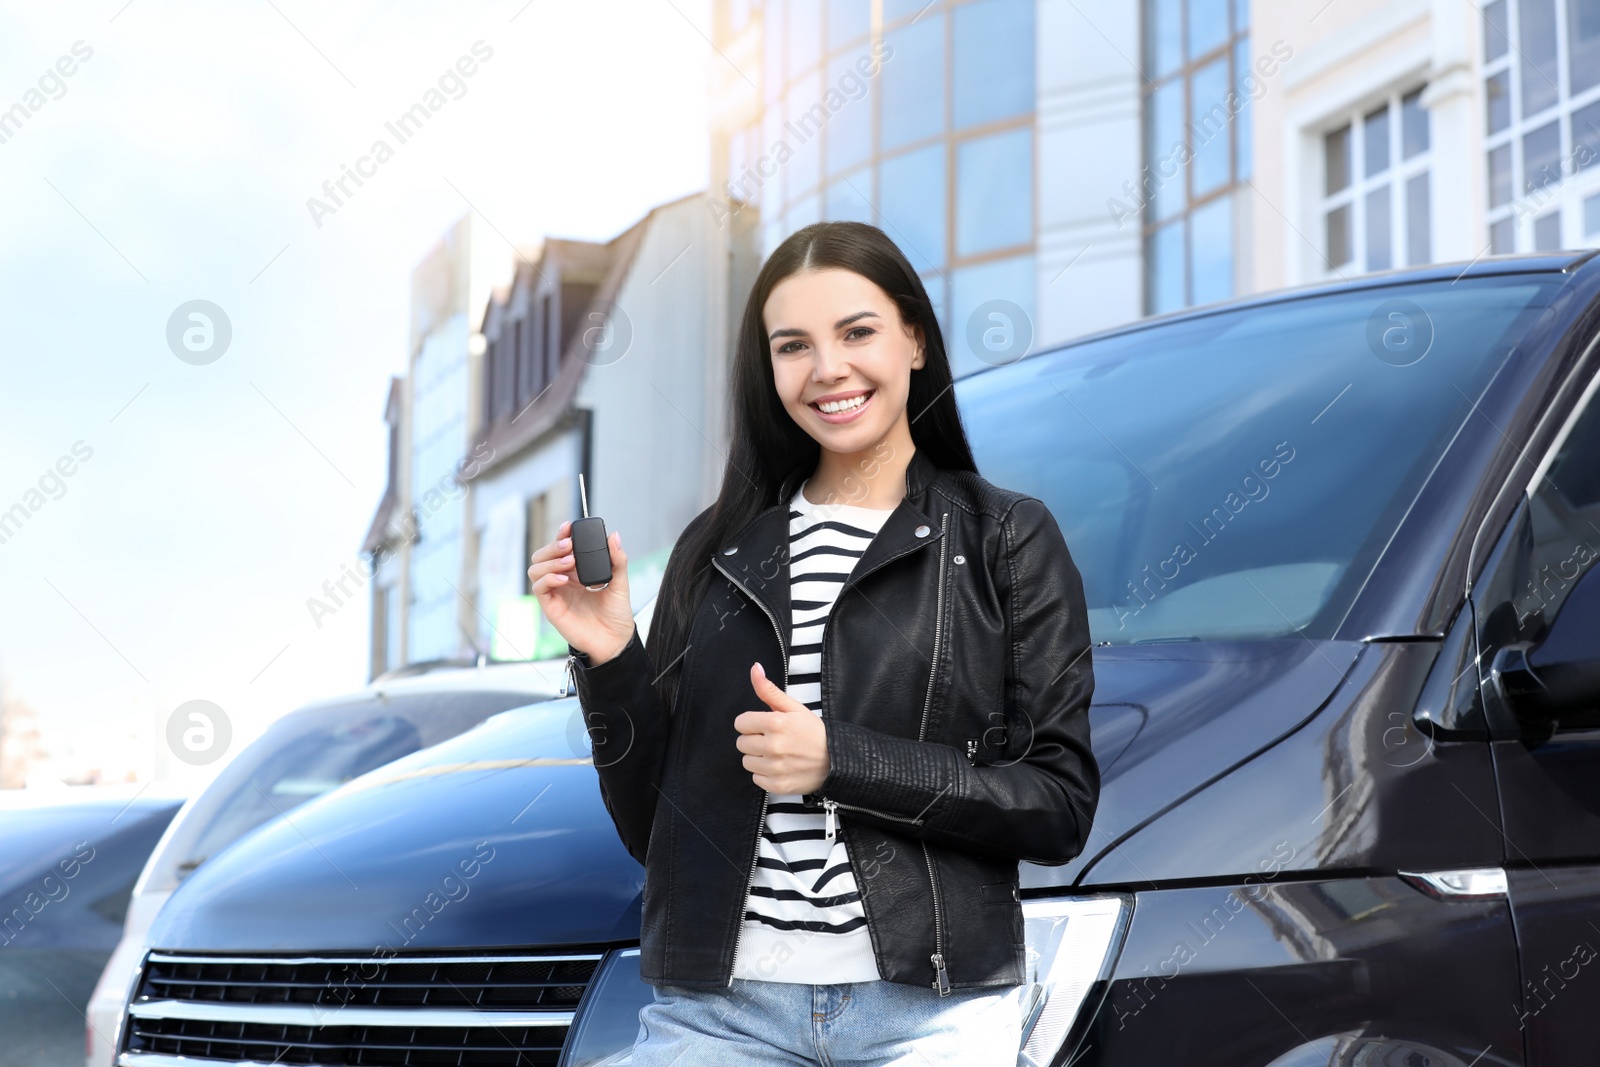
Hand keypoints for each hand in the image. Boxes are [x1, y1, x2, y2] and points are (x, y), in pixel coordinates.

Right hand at [528, 519, 633, 664]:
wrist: (615, 639)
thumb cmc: (616, 614)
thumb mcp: (620, 582)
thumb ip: (617, 559)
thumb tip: (614, 536)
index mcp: (577, 571)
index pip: (561, 548)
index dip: (561, 535)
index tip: (569, 527)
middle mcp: (563, 579)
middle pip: (543, 555)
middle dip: (553, 546)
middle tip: (569, 546)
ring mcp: (555, 592)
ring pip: (536, 569)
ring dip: (549, 561)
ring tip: (569, 562)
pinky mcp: (551, 607)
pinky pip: (538, 588)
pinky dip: (548, 579)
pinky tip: (564, 579)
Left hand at [734, 662, 829, 794]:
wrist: (836, 760)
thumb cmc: (813, 732)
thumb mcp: (793, 707)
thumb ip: (769, 689)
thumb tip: (754, 668)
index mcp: (775, 723)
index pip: (740, 723)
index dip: (752, 723)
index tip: (765, 726)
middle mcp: (773, 746)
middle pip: (741, 743)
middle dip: (755, 740)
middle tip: (773, 740)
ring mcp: (775, 768)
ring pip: (747, 761)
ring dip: (758, 758)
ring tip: (777, 754)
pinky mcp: (777, 785)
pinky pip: (756, 778)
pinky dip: (765, 774)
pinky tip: (780, 767)